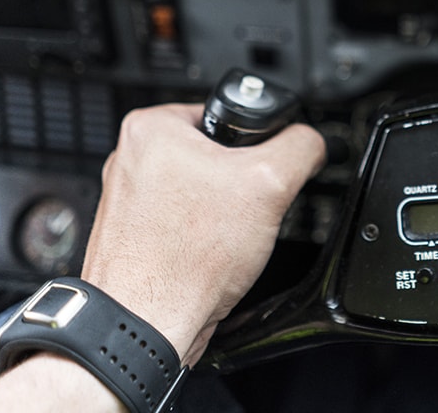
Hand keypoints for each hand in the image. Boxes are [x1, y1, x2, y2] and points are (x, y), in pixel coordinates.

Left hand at [80, 103, 325, 365]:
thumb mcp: (270, 182)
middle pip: (216, 155)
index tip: (261, 173)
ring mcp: (127, 200)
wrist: (147, 324)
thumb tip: (310, 141)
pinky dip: (202, 239)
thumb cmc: (185, 260)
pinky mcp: (133, 235)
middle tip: (245, 211)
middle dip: (240, 184)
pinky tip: (208, 257)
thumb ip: (300, 146)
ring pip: (203, 193)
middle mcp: (129, 158)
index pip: (227, 114)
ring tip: (224, 238)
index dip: (257, 144)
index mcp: (150, 126)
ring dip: (222, 215)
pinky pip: (185, 224)